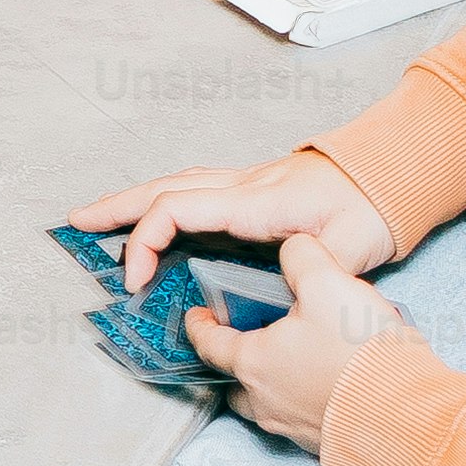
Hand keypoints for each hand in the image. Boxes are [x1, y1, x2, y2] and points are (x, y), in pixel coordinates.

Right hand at [77, 149, 400, 296]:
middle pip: (163, 190)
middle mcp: (240, 187)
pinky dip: (161, 199)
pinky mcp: (250, 191)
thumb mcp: (348, 249)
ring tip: (99, 215)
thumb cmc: (368, 213)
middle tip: (78, 223)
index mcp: (253, 202)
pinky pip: (192, 190)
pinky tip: (153, 211)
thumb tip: (274, 288)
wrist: (387, 176)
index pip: (177, 211)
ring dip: (132, 199)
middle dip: (115, 207)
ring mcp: (243, 185)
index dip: (145, 244)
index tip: (137, 282)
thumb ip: (309, 269)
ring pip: (174, 186)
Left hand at [187, 233, 417, 449]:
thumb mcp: (328, 283)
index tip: (196, 315)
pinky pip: (301, 419)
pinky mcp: (325, 444)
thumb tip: (293, 248)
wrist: (408, 417)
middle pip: (235, 381)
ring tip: (295, 359)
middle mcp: (265, 401)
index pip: (209, 344)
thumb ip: (302, 256)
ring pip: (267, 403)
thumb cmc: (359, 353)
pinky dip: (304, 399)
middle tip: (250, 338)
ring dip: (272, 382)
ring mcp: (294, 428)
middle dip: (237, 360)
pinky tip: (329, 381)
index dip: (198, 326)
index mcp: (253, 362)